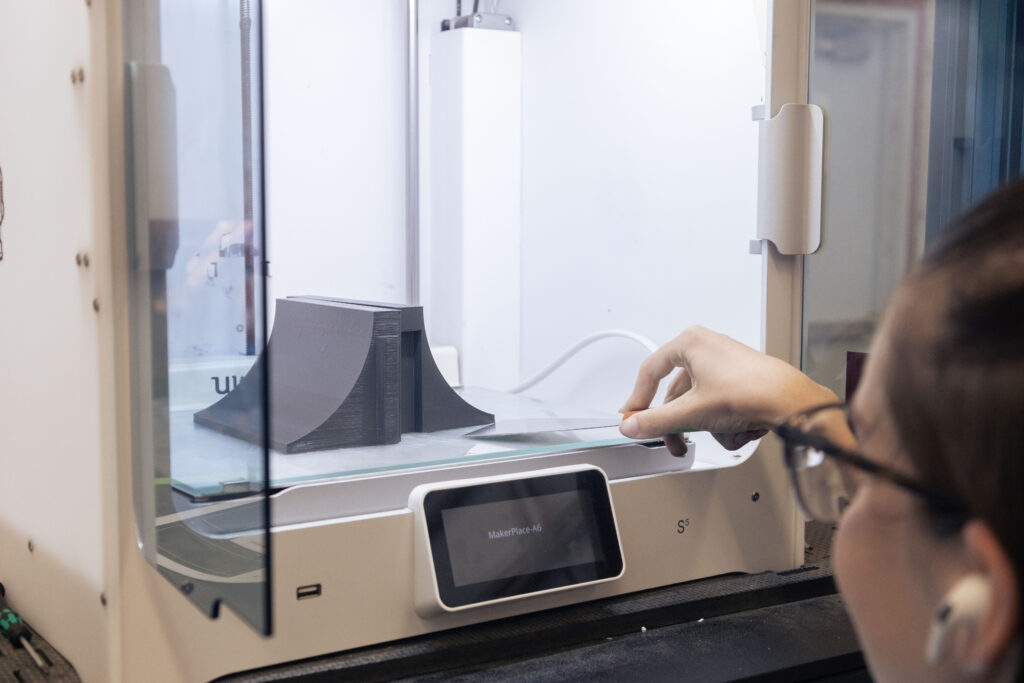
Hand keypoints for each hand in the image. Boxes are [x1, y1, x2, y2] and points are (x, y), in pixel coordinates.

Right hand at [619, 326, 837, 455]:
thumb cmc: (751, 391)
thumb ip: (656, 421)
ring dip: (708, 426)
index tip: (632, 417)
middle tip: (673, 441)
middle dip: (679, 423)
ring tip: (721, 432)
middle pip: (676, 394)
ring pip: (698, 403)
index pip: (650, 371)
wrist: (792, 403)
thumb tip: (633, 425)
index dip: (637, 398)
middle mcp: (707, 349)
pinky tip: (737, 428)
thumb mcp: (693, 412)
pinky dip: (725, 422)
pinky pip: (717, 405)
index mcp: (691, 343)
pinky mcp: (739, 381)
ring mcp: (724, 365)